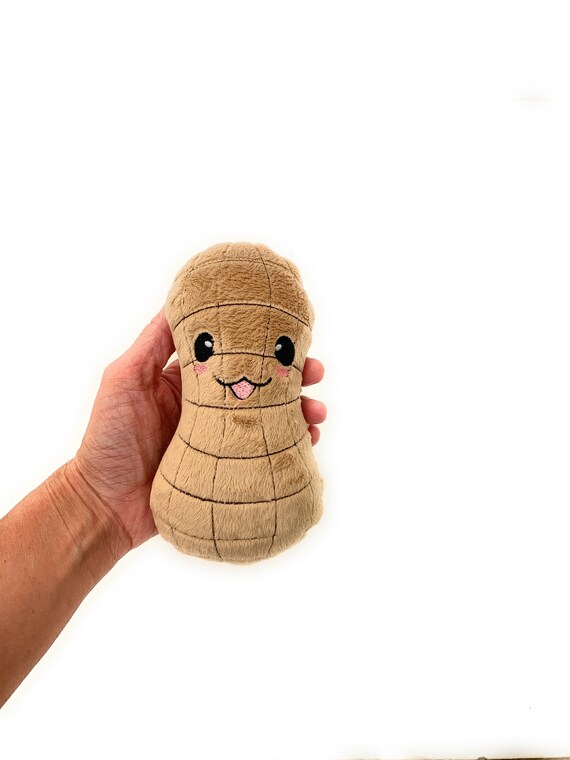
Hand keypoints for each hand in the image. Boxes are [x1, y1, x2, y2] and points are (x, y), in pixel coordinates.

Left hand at [70, 308, 325, 551]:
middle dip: (293, 376)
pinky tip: (308, 440)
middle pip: (261, 385)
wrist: (103, 503)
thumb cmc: (108, 437)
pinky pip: (267, 455)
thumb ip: (153, 342)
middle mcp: (209, 408)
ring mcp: (222, 440)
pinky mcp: (230, 470)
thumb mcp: (124, 378)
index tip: (287, 331)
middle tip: (315, 370)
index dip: (260, 342)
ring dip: (300, 410)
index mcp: (187, 382)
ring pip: (272, 419)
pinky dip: (292, 447)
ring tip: (317, 410)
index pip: (232, 354)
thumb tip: (177, 298)